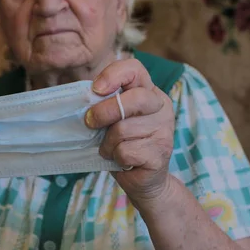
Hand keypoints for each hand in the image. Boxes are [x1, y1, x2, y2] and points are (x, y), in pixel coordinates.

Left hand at [85, 58, 174, 206]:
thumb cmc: (125, 144)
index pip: (135, 69)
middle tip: (90, 122)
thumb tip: (85, 97)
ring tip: (111, 149)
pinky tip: (122, 161)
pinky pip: (125, 151)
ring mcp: (164, 131)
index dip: (113, 75)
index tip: (96, 89)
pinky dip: (115, 158)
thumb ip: (106, 104)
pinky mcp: (160, 155)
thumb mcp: (114, 119)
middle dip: (104, 112)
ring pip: (123, 130)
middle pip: (134, 99)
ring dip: (107, 143)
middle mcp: (161, 108)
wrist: (145, 180)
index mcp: (150, 93)